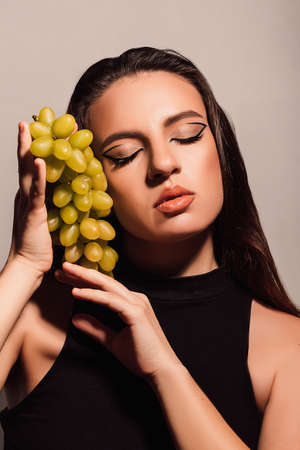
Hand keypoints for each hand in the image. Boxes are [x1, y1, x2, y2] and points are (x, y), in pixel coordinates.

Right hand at [6, 121, 52, 275]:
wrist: (29, 264)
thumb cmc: (41, 245)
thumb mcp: (52, 220)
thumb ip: (57, 205)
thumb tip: (71, 195)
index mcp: (30, 196)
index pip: (34, 166)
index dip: (38, 146)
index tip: (45, 129)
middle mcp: (26, 195)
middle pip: (27, 162)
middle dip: (31, 139)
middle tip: (33, 118)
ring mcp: (27, 202)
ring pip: (27, 171)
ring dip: (30, 148)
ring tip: (28, 128)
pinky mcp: (33, 213)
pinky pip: (36, 191)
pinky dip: (38, 175)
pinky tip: (40, 160)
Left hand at [55, 261, 182, 381]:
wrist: (161, 371)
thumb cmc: (141, 357)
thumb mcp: (112, 341)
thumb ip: (95, 328)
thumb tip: (75, 318)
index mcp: (131, 303)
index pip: (104, 288)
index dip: (84, 281)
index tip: (65, 278)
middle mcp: (134, 299)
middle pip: (104, 281)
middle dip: (81, 273)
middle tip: (62, 267)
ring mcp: (136, 304)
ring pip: (106, 285)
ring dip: (84, 277)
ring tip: (65, 271)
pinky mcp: (135, 313)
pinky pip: (110, 300)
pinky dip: (92, 295)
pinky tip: (76, 292)